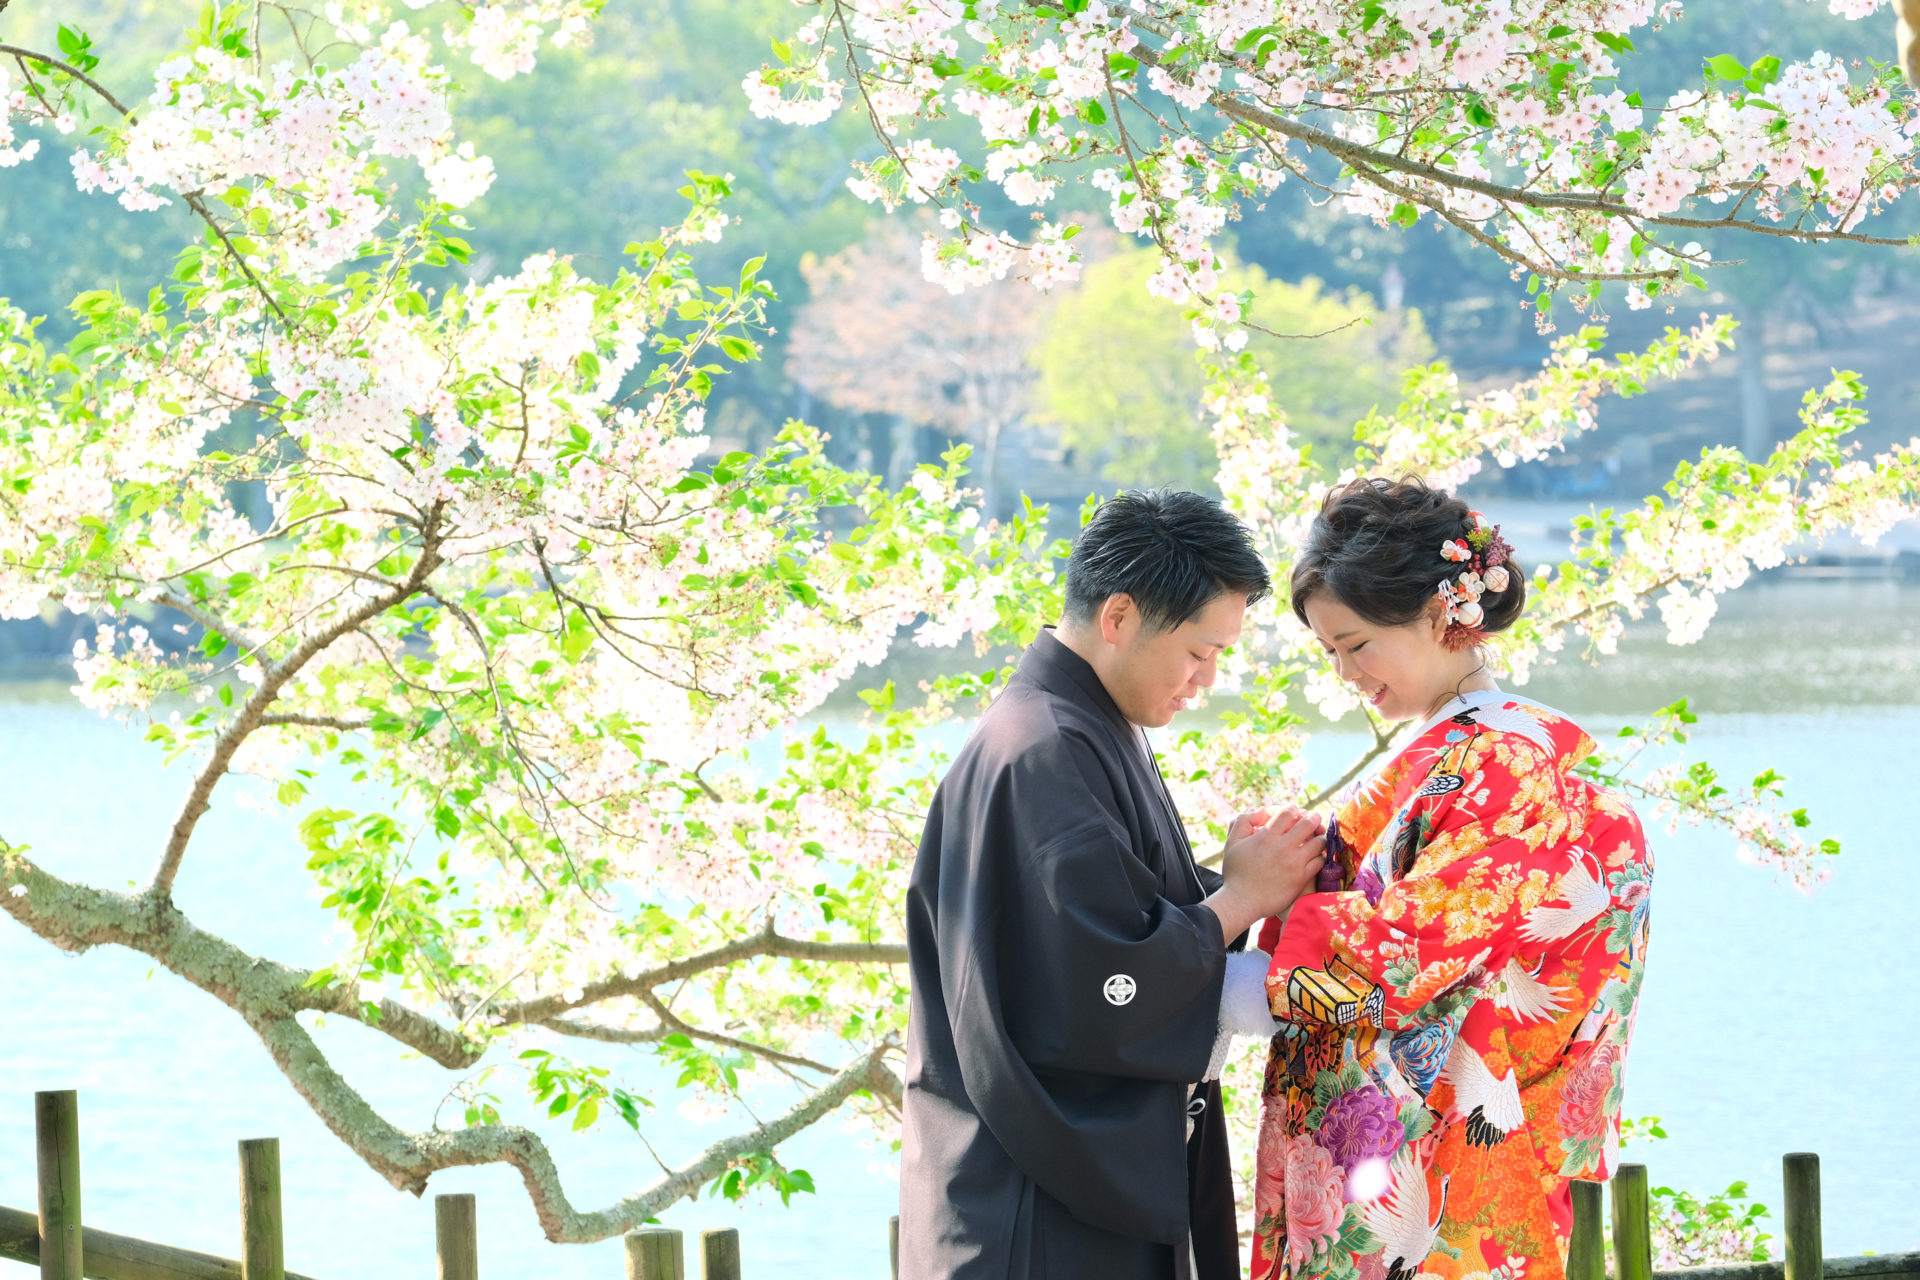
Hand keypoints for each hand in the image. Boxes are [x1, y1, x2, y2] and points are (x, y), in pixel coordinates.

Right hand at [1202, 806, 1326, 943]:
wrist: (1242, 901)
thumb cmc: (1235, 873)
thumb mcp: (1231, 843)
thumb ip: (1243, 822)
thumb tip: (1260, 811)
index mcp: (1266, 836)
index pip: (1287, 812)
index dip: (1293, 809)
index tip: (1294, 813)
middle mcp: (1282, 846)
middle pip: (1308, 823)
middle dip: (1313, 818)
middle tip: (1314, 818)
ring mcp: (1294, 862)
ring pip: (1318, 842)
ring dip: (1319, 837)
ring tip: (1318, 838)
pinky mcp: (1301, 877)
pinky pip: (1319, 861)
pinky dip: (1320, 856)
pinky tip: (1315, 856)